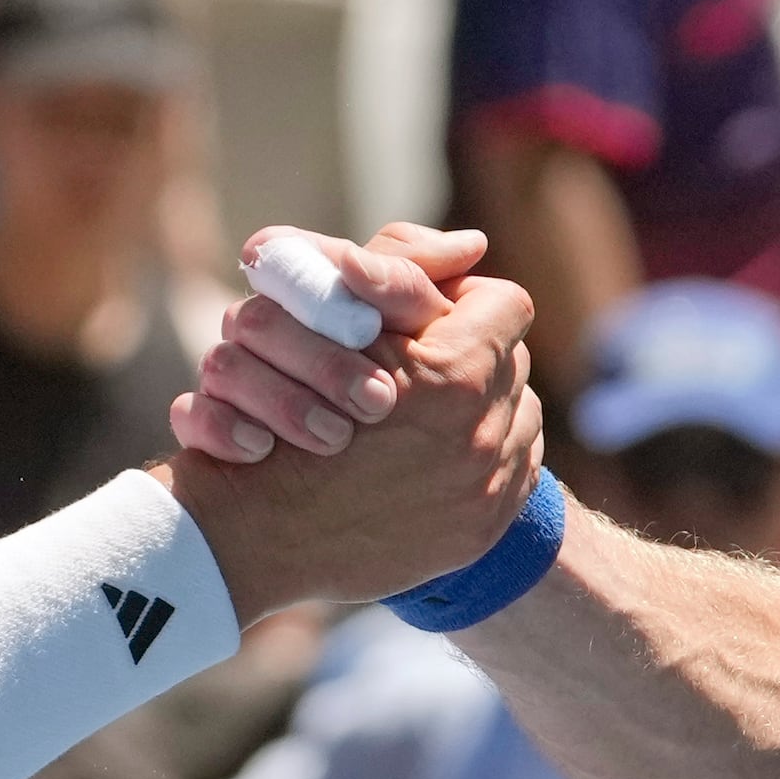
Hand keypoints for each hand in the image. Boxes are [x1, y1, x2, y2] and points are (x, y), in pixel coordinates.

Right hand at [171, 259, 544, 612]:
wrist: (256, 532)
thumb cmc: (274, 411)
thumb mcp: (322, 317)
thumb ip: (397, 268)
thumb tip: (472, 246)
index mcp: (452, 375)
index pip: (503, 305)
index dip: (466, 301)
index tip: (434, 313)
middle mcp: (479, 437)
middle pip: (514, 364)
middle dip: (477, 356)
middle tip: (432, 364)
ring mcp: (483, 491)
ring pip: (523, 417)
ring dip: (486, 407)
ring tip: (437, 413)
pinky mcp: (479, 532)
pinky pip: (519, 473)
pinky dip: (487, 457)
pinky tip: (440, 456)